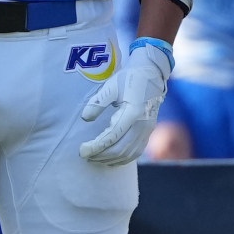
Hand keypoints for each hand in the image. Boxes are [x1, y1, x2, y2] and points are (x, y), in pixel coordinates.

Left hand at [79, 39, 172, 165]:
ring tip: (94, 158)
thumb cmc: (129, 78)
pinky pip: (136, 152)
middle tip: (85, 155)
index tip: (82, 150)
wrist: (152, 74)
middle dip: (101, 155)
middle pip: (120, 149)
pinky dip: (123, 159)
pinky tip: (110, 159)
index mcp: (133, 112)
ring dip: (110, 159)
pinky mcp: (149, 132)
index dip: (96, 146)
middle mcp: (142, 124)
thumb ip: (98, 102)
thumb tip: (85, 118)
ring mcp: (147, 130)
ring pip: (129, 153)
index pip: (112, 136)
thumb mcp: (111, 86)